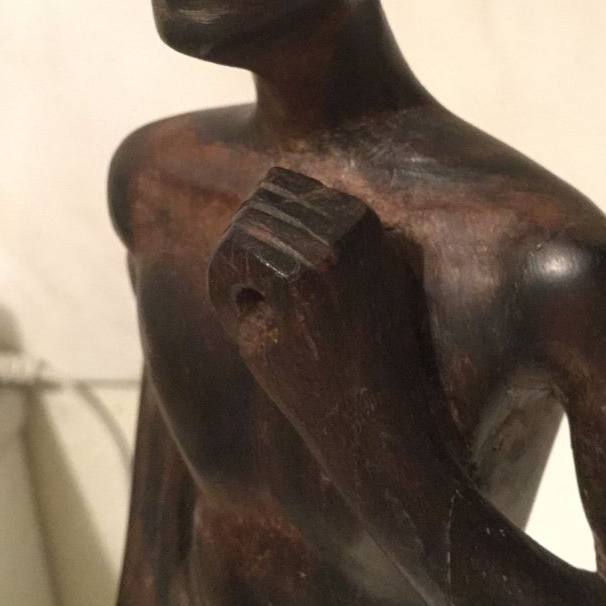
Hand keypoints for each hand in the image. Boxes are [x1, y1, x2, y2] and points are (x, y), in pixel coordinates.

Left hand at [208, 167, 427, 453]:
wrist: (378, 418)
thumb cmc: (356, 358)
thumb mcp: (345, 280)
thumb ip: (310, 236)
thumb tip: (267, 187)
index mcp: (361, 218)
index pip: (283, 187)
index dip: (266, 238)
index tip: (283, 288)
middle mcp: (348, 221)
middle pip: (260, 201)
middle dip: (250, 252)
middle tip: (271, 310)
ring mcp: (324, 247)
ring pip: (244, 226)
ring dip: (238, 274)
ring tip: (267, 319)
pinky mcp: (300, 278)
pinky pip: (232, 257)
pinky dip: (227, 290)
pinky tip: (258, 327)